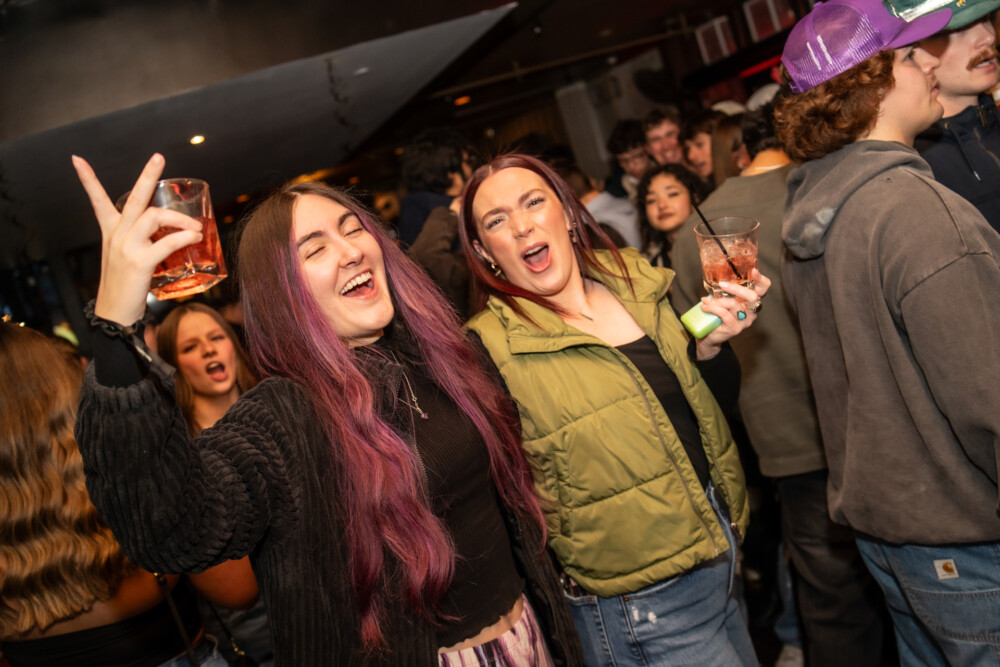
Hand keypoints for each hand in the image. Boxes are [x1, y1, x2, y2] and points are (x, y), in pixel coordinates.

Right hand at [73, 154, 202, 325]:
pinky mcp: (139, 262)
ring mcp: (126, 247)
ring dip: (178, 218)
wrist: (114, 313)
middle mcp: (117, 235)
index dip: (87, 179)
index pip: (96, 200)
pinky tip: (194, 237)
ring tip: (196, 226)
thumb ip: (145, 242)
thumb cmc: (126, 285)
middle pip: (133, 198)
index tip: (77, 159)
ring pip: (152, 216)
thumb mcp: (128, 257)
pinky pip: (165, 243)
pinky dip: (183, 238)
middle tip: (159, 157)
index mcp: (111, 231)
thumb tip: (173, 235)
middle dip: (146, 175)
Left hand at [694, 268, 770, 358]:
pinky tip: (704, 307)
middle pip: (752, 296)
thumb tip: (717, 275)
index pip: (763, 288)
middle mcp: (752, 311)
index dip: (760, 279)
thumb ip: (726, 289)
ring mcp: (745, 321)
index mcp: (751, 300)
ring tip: (705, 300)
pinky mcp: (735, 328)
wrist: (710, 335)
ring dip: (717, 300)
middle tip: (721, 284)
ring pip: (733, 304)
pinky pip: (724, 314)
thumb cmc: (717, 313)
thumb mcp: (723, 298)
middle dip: (736, 288)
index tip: (753, 271)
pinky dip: (712, 308)